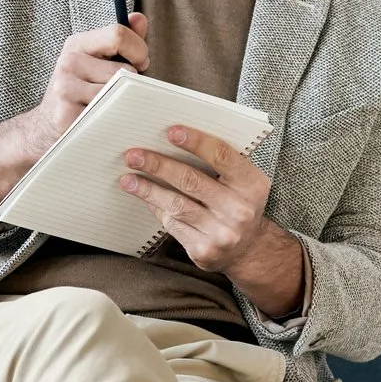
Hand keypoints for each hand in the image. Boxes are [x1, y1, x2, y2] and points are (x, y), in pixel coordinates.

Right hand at [0, 14, 148, 206]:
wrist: (46, 126)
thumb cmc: (81, 92)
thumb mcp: (98, 60)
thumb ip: (123, 40)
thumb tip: (139, 18)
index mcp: (78, 44)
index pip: (118, 34)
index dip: (138, 50)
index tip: (139, 63)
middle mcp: (69, 61)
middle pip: (124, 69)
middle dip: (131, 82)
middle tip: (120, 90)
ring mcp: (65, 87)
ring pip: (118, 92)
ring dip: (120, 101)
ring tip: (106, 105)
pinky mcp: (66, 112)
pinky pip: (107, 112)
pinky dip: (111, 117)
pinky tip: (99, 118)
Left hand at [119, 125, 309, 318]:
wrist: (249, 249)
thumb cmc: (238, 204)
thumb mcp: (242, 182)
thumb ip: (220, 163)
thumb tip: (173, 140)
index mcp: (252, 185)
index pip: (222, 156)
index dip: (196, 142)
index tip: (171, 131)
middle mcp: (240, 210)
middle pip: (191, 180)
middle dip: (158, 166)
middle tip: (134, 155)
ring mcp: (221, 233)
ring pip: (176, 204)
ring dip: (148, 189)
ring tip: (128, 179)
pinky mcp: (203, 250)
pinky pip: (173, 224)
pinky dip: (157, 208)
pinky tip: (145, 198)